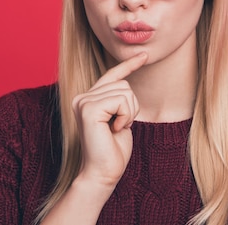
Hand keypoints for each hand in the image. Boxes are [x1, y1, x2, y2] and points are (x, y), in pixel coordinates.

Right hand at [72, 52, 146, 187]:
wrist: (103, 172)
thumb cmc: (114, 150)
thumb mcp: (120, 119)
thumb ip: (119, 101)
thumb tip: (127, 85)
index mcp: (89, 98)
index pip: (112, 75)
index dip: (129, 65)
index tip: (144, 56)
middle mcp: (82, 97)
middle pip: (123, 84)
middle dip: (131, 107)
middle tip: (120, 126)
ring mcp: (83, 101)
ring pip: (125, 91)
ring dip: (129, 112)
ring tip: (117, 128)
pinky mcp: (88, 109)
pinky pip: (121, 100)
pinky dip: (125, 115)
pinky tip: (115, 129)